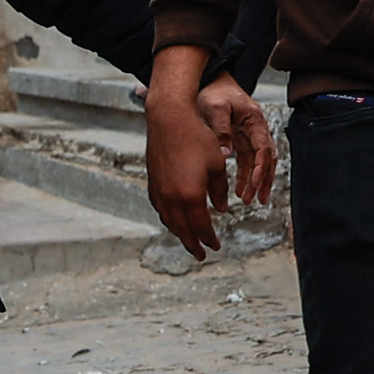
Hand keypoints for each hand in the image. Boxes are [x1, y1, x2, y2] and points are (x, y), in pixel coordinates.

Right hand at [141, 44, 238, 258]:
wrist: (169, 119)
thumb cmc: (198, 138)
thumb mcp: (217, 165)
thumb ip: (219, 191)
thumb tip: (220, 209)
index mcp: (190, 195)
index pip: (201, 226)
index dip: (209, 238)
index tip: (216, 247)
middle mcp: (171, 197)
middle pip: (182, 229)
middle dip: (193, 243)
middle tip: (201, 254)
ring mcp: (159, 190)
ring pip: (169, 220)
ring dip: (179, 233)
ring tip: (188, 240)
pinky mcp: (152, 182)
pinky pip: (160, 208)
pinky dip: (169, 218)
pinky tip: (173, 218)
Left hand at [195, 72, 277, 210]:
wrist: (209, 81)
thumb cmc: (214, 92)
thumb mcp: (215, 108)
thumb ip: (221, 130)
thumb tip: (226, 154)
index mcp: (255, 120)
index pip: (263, 148)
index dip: (262, 167)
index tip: (256, 183)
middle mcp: (256, 129)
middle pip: (267, 158)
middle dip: (264, 180)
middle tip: (258, 199)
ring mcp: (250, 135)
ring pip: (258, 162)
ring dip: (255, 181)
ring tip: (248, 200)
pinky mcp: (241, 140)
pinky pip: (248, 161)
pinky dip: (246, 175)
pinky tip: (240, 190)